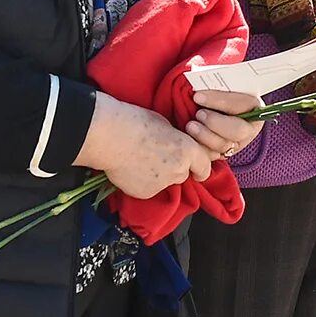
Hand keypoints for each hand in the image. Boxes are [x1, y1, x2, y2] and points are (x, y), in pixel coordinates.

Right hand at [75, 95, 211, 199]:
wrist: (110, 137)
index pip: (205, 167)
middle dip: (176, 168)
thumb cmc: (137, 123)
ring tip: (142, 160)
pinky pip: (149, 188)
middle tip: (160, 156)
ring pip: (166, 182)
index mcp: (188, 151)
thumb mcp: (167, 126)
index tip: (197, 168)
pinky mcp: (144, 193)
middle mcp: (178, 171)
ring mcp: (161, 185)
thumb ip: (179, 141)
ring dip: (160, 175)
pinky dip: (143, 181)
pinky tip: (132, 168)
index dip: (201, 167)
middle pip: (183, 174)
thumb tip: (179, 146)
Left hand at [181, 89, 263, 159]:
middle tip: (198, 114)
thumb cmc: (217, 92)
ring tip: (190, 125)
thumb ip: (216, 82)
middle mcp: (249, 127)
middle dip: (216, 122)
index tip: (198, 95)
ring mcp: (237, 143)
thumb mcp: (221, 84)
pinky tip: (190, 138)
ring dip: (205, 136)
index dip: (219, 100)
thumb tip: (201, 79)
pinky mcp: (223, 154)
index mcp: (254, 106)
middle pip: (238, 131)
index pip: (241, 104)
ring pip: (225, 145)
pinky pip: (213, 155)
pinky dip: (201, 147)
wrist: (212, 106)